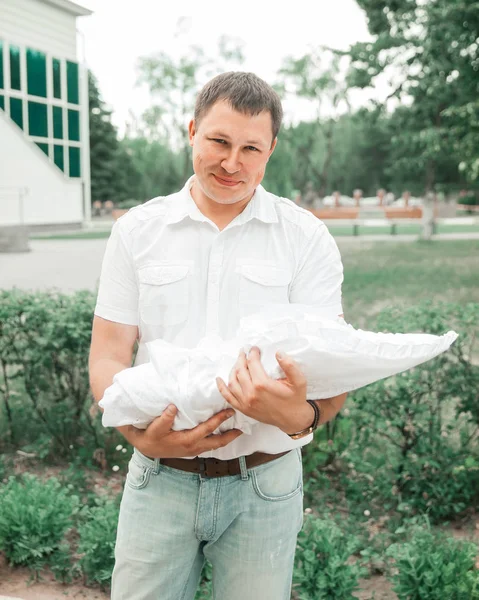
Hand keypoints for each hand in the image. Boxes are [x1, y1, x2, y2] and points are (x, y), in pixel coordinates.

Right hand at [120, 407, 242, 458]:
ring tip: (238, 429)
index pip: (208, 429)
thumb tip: (173, 407)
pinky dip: (219, 439)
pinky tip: (223, 433)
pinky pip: (210, 445)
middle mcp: (194, 447)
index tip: (230, 411)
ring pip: (215, 445)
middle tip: (244, 426)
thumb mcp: (155, 427)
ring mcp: (194, 450)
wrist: (146, 448)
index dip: (220, 419)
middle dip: (232, 435)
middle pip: (218, 442)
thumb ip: (164, 418)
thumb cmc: (151, 436)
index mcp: (187, 440)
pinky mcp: (193, 449)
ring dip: (227, 438)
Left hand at [216, 347, 313, 434]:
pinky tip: (219, 379)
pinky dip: (222, 388)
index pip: (252, 363)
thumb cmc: (295, 399)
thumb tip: (278, 353)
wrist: (292, 419)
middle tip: (244, 352)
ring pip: (232, 382)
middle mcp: (251, 393)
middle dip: (241, 359)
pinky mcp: (243, 409)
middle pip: (240, 370)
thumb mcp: (299, 381)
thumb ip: (289, 365)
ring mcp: (245, 402)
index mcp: (263, 385)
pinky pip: (228, 397)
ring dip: (233, 370)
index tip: (254, 349)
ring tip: (238, 362)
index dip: (252, 353)